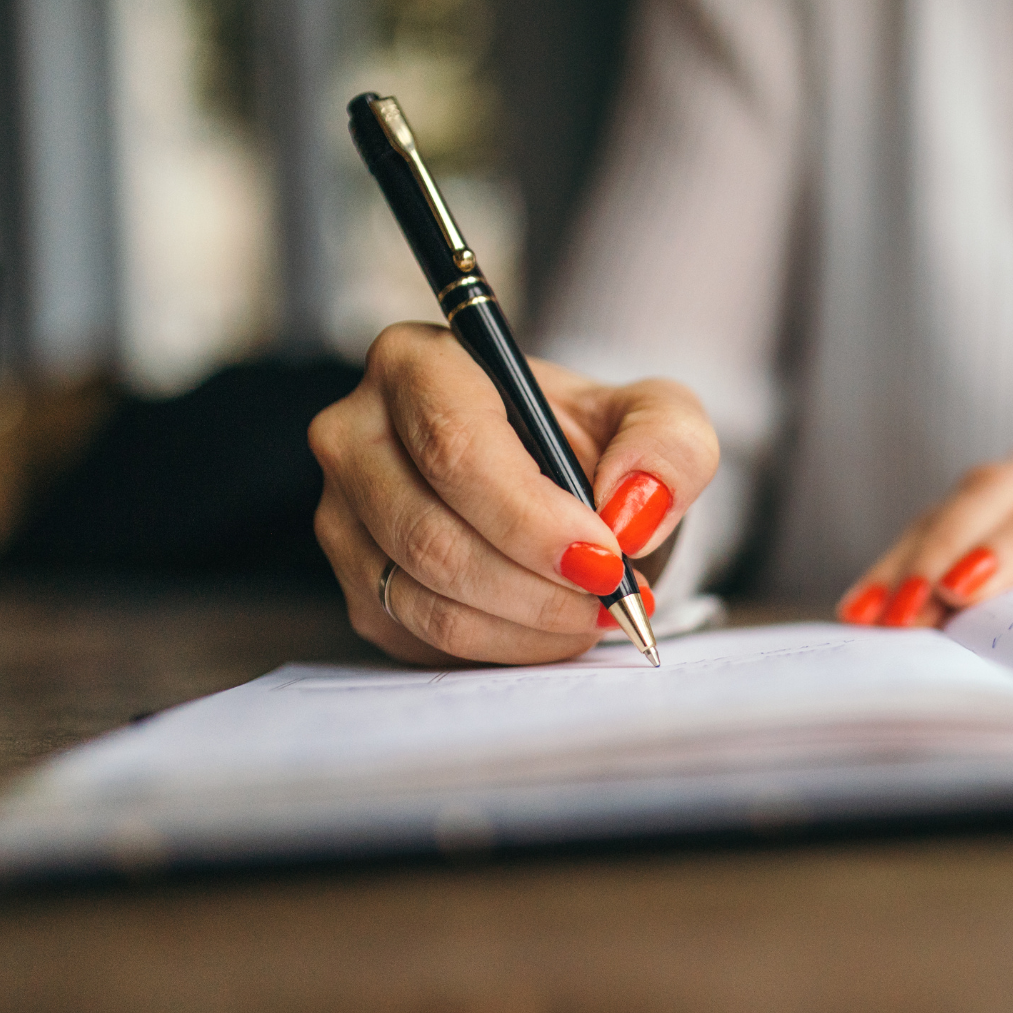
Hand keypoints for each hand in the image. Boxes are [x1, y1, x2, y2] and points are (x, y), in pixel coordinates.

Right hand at [310, 322, 718, 664]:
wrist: (565, 488)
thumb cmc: (599, 442)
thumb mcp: (659, 420)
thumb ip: (667, 445)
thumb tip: (628, 510)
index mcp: (419, 364)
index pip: (456, 449)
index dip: (530, 518)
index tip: (604, 560)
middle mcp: (356, 434)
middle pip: (431, 535)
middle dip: (535, 586)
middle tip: (612, 600)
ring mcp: (344, 516)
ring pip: (425, 600)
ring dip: (526, 625)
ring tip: (595, 614)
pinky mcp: (357, 586)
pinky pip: (423, 641)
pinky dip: (504, 647)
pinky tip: (553, 626)